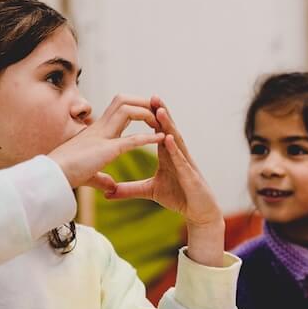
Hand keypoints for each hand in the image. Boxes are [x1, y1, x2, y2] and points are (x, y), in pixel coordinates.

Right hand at [48, 94, 162, 189]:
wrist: (51, 177)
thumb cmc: (66, 174)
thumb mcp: (88, 176)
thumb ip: (101, 179)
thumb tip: (111, 187)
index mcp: (96, 132)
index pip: (119, 110)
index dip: (135, 108)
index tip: (149, 114)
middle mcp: (100, 128)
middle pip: (123, 101)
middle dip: (142, 102)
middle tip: (158, 111)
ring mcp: (102, 136)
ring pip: (127, 110)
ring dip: (146, 114)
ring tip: (160, 124)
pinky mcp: (106, 149)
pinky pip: (131, 139)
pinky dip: (148, 138)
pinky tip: (161, 138)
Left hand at [103, 98, 225, 266]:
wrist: (199, 212)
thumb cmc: (179, 197)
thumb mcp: (150, 191)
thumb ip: (130, 189)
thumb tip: (108, 192)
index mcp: (168, 155)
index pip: (158, 132)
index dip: (150, 117)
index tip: (140, 103)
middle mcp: (178, 155)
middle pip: (168, 130)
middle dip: (161, 113)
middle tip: (153, 96)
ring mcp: (186, 164)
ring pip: (176, 141)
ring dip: (168, 125)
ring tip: (160, 110)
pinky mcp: (190, 176)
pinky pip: (182, 161)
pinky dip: (175, 150)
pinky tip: (169, 139)